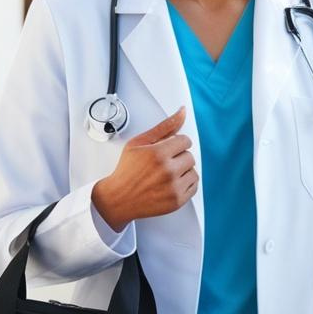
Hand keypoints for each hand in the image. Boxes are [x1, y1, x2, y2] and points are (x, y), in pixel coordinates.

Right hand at [91, 108, 197, 230]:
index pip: (185, 141)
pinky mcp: (177, 201)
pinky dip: (185, 185)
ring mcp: (173, 187)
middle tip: (163, 164)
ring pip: (193, 172)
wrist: (118, 199)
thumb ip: (164, 127)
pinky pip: (194, 187)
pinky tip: (171, 184)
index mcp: (158, 153)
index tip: (168, 150)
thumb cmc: (127, 170)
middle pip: (189, 156)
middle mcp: (168, 170)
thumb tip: (182, 111)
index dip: (176, 144)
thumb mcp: (139, 143)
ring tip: (167, 175)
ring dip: (183, 172)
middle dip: (178, 158)